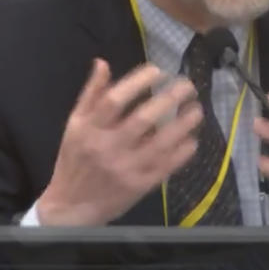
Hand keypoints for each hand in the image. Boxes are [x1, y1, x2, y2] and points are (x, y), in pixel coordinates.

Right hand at [37, 59, 201, 225]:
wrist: (72, 207)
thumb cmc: (74, 160)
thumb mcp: (74, 125)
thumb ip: (90, 94)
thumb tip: (103, 62)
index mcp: (89, 129)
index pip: (115, 100)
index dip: (139, 82)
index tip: (158, 71)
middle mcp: (108, 148)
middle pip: (143, 119)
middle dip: (170, 98)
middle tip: (188, 86)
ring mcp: (126, 168)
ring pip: (161, 143)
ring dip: (184, 124)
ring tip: (196, 109)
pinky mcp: (140, 186)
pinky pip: (167, 166)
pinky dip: (183, 151)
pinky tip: (192, 138)